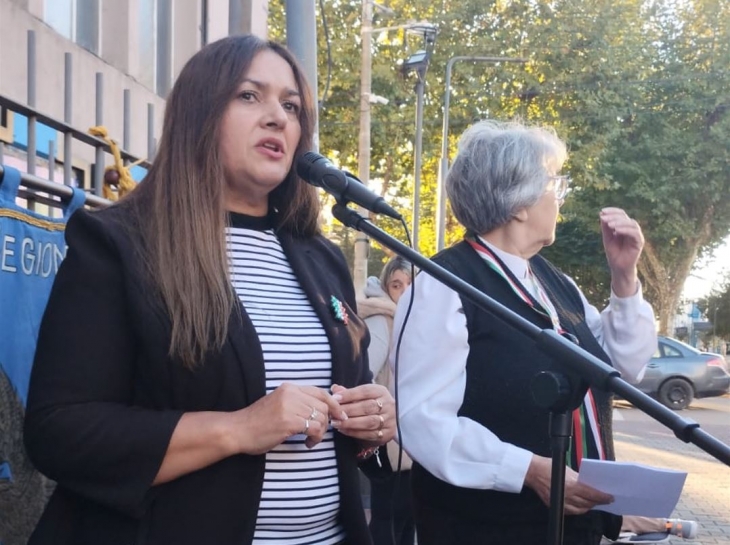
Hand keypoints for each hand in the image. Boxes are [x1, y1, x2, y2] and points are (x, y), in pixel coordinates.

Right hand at [231, 383, 346, 453]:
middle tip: (318, 434)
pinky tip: (306, 443)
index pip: (320, 392)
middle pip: (323, 406)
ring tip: (310, 440)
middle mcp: (291, 394)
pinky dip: (315, 438)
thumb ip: (297, 403)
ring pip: (321, 418)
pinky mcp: (289, 422)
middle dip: (326, 422)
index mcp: (289, 388)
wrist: (238, 430)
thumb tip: (322, 410)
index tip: (340, 415)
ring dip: (320, 433)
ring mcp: (290, 407)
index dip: (334, 404)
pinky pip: (314, 429)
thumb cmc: (257, 422)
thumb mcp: (278, 404)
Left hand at [329, 383, 395, 444]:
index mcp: (381, 391)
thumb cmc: (370, 404)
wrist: (386, 419)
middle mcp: (388, 404)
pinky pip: (370, 434)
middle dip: (348, 410)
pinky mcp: (388, 433)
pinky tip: (344, 430)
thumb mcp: (362, 395)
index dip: (349, 394)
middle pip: (367, 407)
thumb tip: (334, 389)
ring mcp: (389, 420)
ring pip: (369, 422)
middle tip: (334, 413)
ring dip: (350, 423)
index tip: (335, 398)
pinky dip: (355, 433)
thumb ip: (348, 392)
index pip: (365, 391)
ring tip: (336, 423)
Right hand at [524, 455, 612, 514]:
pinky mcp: (555, 505)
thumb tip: (589, 484)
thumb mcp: (567, 469)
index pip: (592, 494)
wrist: (532, 471)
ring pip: (580, 510)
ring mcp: (560, 502)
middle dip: (597, 502)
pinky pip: (570, 511)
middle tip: (603, 500)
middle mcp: (567, 496)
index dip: (603, 497)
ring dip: (588, 507)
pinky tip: (580, 506)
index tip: (610, 498)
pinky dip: (577, 509)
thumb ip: (579, 478)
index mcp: (572, 485)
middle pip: (587, 503)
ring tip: (592, 503)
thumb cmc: (549, 466)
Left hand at [600, 207, 643, 296]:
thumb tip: (602, 214)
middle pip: (625, 217)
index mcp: (624, 226)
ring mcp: (636, 235)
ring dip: (619, 222)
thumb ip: (606, 227)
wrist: (618, 266)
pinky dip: (625, 230)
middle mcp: (631, 229)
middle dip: (614, 216)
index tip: (602, 211)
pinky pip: (635, 233)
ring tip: (609, 225)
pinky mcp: (640, 242)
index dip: (612, 211)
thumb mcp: (607, 237)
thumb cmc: (613, 252)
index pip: (621, 214)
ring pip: (631, 223)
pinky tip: (616, 231)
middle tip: (604, 219)